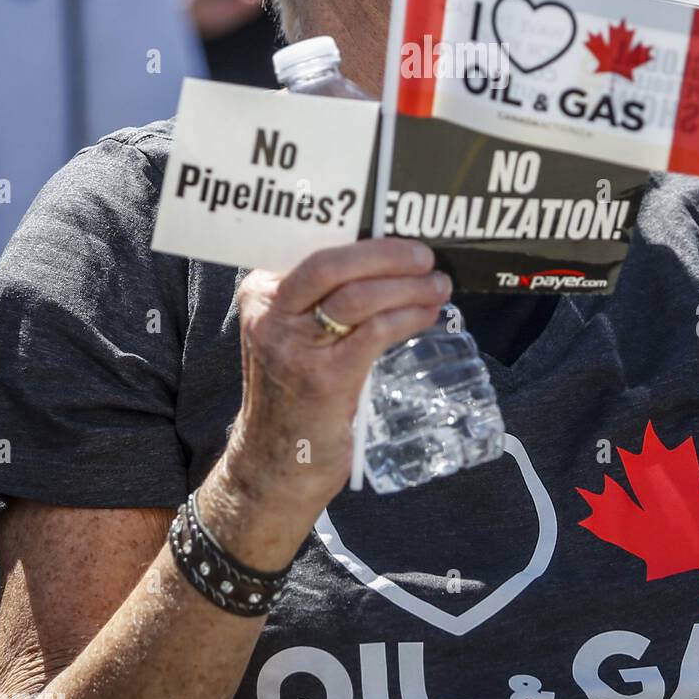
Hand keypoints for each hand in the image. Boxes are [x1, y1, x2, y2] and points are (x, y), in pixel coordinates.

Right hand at [224, 239, 451, 516]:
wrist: (274, 466)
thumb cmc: (293, 393)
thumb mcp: (292, 335)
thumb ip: (320, 299)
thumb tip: (386, 260)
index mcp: (261, 293)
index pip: (314, 246)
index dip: (363, 236)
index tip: (400, 232)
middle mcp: (271, 315)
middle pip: (332, 262)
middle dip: (387, 253)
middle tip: (425, 256)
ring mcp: (294, 348)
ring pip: (358, 296)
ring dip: (408, 286)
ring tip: (438, 286)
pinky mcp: (324, 379)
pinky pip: (375, 332)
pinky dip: (408, 317)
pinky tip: (426, 315)